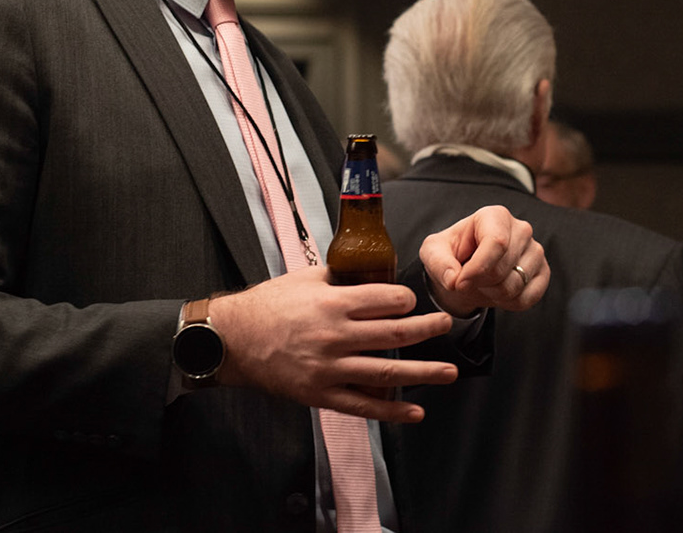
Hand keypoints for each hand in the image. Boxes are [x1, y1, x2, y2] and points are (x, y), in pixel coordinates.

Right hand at [210, 266, 457, 421]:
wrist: (233, 340)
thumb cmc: (267, 305)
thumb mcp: (304, 279)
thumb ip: (339, 276)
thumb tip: (367, 270)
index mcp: (332, 303)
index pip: (385, 300)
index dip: (406, 300)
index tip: (413, 302)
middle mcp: (335, 336)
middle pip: (393, 333)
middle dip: (427, 329)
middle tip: (447, 325)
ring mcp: (329, 369)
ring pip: (386, 371)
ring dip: (423, 372)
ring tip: (449, 372)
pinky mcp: (320, 394)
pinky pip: (363, 406)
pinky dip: (391, 411)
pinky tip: (414, 411)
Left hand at [418, 204, 548, 316]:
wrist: (468, 267)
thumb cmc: (451, 253)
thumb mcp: (433, 252)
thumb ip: (439, 263)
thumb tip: (454, 280)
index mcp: (495, 215)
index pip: (497, 243)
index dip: (477, 269)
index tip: (458, 283)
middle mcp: (521, 229)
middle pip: (503, 268)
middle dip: (479, 284)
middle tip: (468, 280)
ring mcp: (535, 250)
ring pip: (515, 286)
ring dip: (492, 294)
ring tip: (483, 284)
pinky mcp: (543, 272)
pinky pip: (528, 298)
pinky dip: (509, 304)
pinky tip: (497, 292)